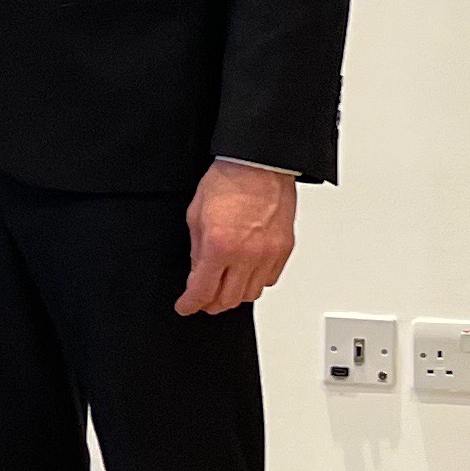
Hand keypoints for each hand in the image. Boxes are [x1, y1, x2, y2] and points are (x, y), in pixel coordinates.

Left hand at [177, 163, 294, 316]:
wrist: (260, 164)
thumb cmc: (229, 180)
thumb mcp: (196, 215)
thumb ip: (197, 250)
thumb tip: (197, 272)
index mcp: (219, 246)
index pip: (202, 291)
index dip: (190, 304)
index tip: (185, 306)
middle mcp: (246, 255)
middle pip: (227, 300)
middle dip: (210, 304)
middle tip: (202, 300)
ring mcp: (268, 254)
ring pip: (251, 295)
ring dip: (234, 295)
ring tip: (224, 287)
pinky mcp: (284, 249)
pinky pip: (270, 280)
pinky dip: (256, 282)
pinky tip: (246, 274)